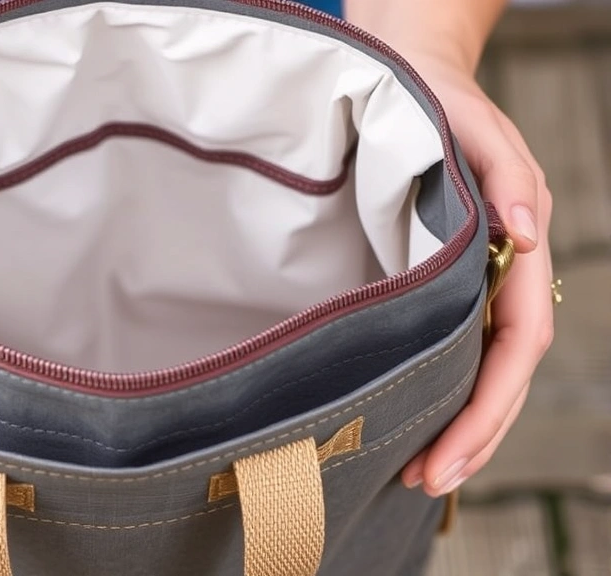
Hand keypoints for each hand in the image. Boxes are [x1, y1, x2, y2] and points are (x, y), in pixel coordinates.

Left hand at [393, 49, 554, 496]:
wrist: (416, 84)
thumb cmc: (443, 107)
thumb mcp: (479, 131)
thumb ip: (509, 178)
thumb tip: (530, 234)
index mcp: (516, 254)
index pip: (513, 350)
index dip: (484, 410)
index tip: (444, 459)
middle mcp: (502, 280)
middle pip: (499, 377)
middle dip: (470, 439)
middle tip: (423, 485)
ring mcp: (476, 287)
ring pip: (480, 373)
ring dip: (458, 428)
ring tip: (419, 476)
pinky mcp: (445, 286)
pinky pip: (454, 351)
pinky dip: (441, 393)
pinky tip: (416, 423)